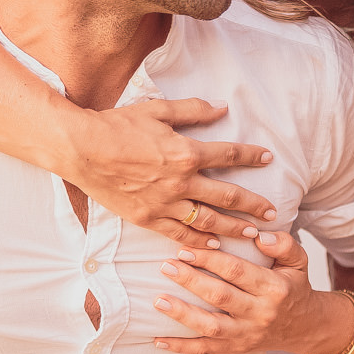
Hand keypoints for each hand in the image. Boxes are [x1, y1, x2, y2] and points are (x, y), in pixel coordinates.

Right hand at [62, 99, 276, 247]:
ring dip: (233, 228)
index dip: (250, 155)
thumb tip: (222, 108)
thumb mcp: (158, 110)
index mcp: (185, 152)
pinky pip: (178, 234)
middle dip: (253, 205)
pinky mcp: (147, 218)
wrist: (81, 149)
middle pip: (227, 196)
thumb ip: (193, 110)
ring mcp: (164, 203)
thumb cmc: (117, 125)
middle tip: (272, 212)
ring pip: (208, 221)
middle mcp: (180, 182)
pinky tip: (212, 246)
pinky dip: (197, 242)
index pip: (228, 154)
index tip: (267, 158)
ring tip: (252, 235)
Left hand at [151, 231, 316, 353]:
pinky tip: (158, 340)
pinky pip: (206, 350)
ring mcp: (247, 334)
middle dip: (190, 280)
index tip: (185, 248)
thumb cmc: (294, 286)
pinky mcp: (236, 348)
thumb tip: (260, 236)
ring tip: (158, 300)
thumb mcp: (298, 261)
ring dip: (182, 314)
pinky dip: (181, 347)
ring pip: (210, 327)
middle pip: (220, 296)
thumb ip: (283, 243)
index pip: (236, 271)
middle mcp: (260, 313)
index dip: (209, 259)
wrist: (305, 326)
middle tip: (166, 266)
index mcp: (274, 288)